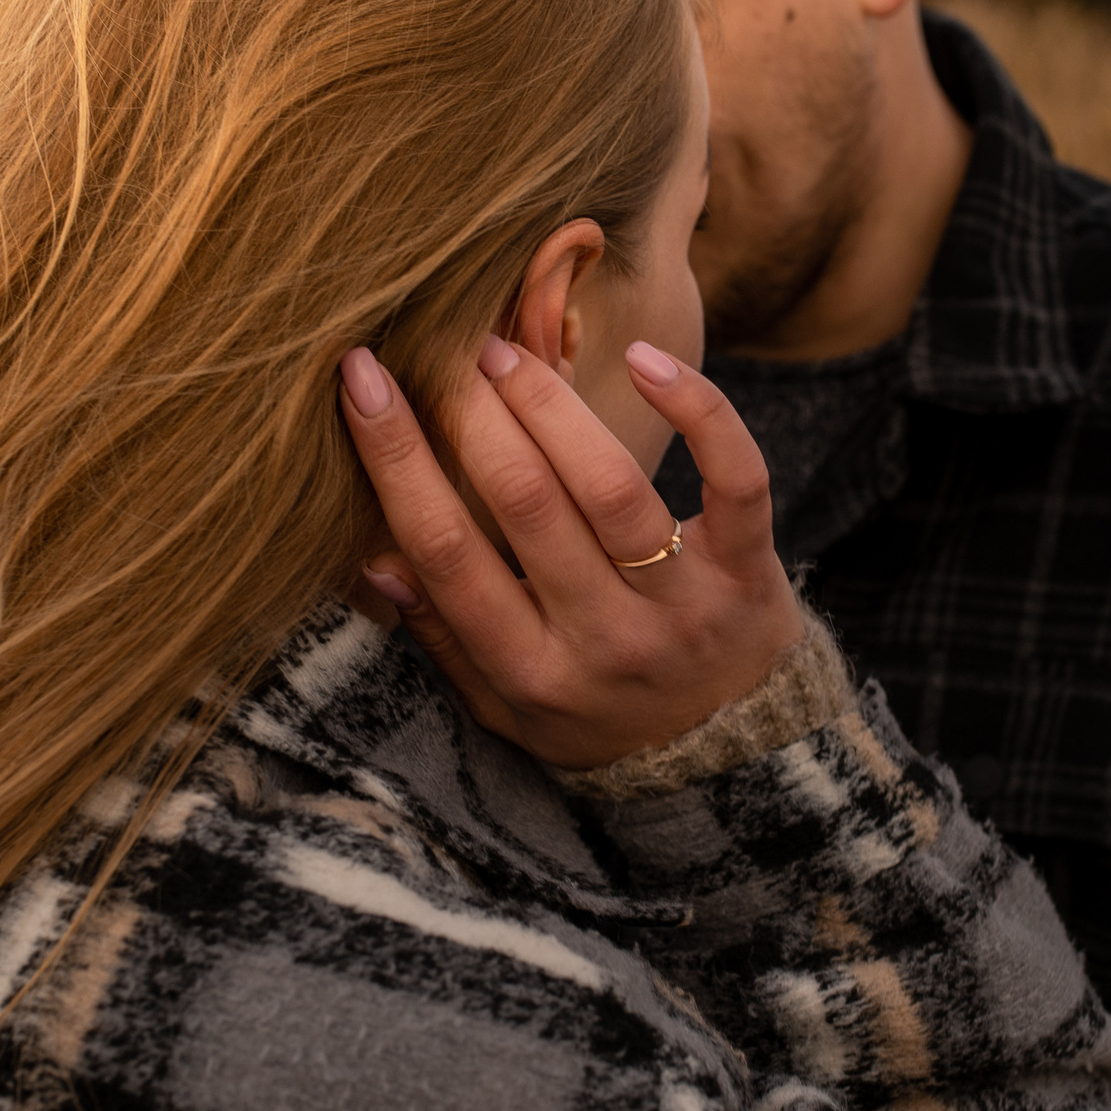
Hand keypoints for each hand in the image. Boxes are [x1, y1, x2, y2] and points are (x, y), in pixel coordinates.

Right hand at [338, 335, 803, 769]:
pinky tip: (643, 357)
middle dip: (469, 412)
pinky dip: (697, 409)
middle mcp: (606, 640)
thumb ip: (441, 641)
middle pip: (525, 505)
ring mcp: (684, 603)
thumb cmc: (596, 716)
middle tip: (438, 348)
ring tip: (502, 351)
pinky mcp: (749, 567)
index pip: (446, 555)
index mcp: (531, 672)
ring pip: (611, 485)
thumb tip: (373, 559)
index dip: (396, 460)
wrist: (730, 761)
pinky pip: (735, 476)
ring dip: (548, 403)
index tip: (361, 381)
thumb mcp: (503, 708)